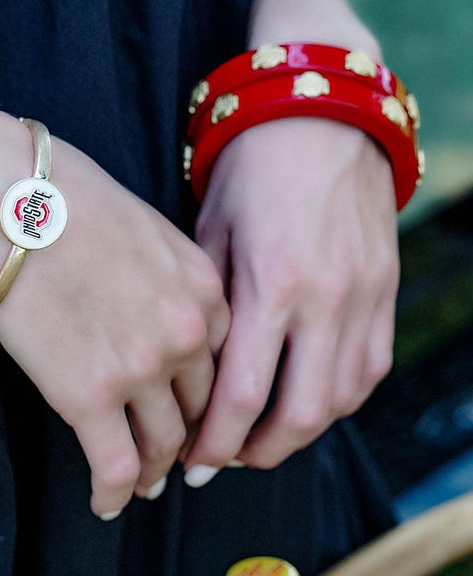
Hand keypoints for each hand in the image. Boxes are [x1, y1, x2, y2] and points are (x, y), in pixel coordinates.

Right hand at [0, 138, 230, 517]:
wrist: (10, 204)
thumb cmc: (67, 200)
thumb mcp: (149, 227)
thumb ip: (173, 275)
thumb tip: (164, 304)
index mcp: (206, 291)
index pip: (223, 362)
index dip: (210, 395)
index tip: (197, 412)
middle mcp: (187, 335)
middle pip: (201, 408)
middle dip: (192, 438)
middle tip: (180, 457)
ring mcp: (142, 370)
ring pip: (163, 443)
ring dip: (156, 471)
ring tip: (146, 484)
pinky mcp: (90, 397)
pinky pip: (116, 466)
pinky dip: (116, 494)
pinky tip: (107, 504)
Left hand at [183, 117, 398, 474]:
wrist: (321, 113)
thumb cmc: (251, 169)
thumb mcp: (210, 231)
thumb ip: (209, 306)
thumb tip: (194, 377)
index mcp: (272, 284)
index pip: (242, 396)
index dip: (213, 442)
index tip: (190, 462)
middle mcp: (327, 300)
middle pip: (298, 416)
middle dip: (255, 453)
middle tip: (221, 460)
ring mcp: (366, 297)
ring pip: (340, 401)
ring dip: (298, 434)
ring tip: (259, 437)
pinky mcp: (387, 291)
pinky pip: (369, 370)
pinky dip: (336, 399)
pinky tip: (304, 400)